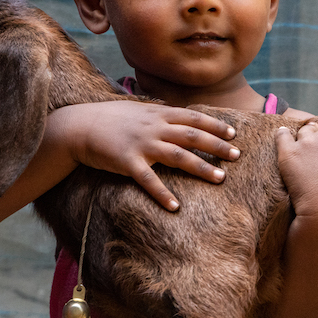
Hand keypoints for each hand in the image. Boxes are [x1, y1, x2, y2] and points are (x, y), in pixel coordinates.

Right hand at [50, 101, 240, 211]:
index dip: (215, 125)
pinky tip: (175, 206)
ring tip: (220, 178)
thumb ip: (160, 113)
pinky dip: (162, 194)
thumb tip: (181, 116)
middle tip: (237, 155)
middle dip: (217, 146)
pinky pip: (149, 181)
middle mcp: (154, 127)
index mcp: (158, 113)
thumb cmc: (111, 119)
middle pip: (193, 136)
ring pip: (178, 156)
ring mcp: (142, 144)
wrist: (80, 126)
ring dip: (201, 167)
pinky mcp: (128, 162)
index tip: (233, 133)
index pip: (193, 117)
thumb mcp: (139, 110)